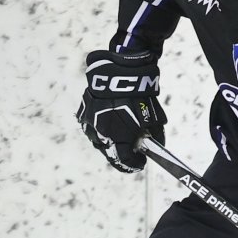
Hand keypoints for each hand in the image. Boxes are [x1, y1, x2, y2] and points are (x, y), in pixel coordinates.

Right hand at [78, 49, 164, 172]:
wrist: (121, 74)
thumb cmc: (140, 98)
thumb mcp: (154, 121)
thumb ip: (154, 138)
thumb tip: (153, 149)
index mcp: (118, 139)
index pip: (125, 162)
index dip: (134, 164)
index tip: (140, 163)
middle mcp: (101, 135)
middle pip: (111, 153)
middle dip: (122, 153)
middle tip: (132, 151)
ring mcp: (90, 124)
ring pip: (100, 141)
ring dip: (110, 141)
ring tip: (121, 135)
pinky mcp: (83, 113)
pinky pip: (92, 127)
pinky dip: (102, 128)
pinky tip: (111, 121)